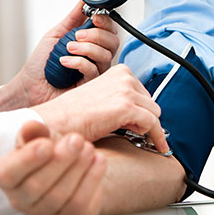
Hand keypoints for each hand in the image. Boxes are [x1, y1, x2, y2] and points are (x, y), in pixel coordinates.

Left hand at [0, 2, 119, 109]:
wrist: (29, 85)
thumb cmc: (41, 63)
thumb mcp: (56, 33)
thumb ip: (73, 18)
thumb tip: (84, 0)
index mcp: (91, 43)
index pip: (109, 30)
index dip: (106, 22)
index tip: (95, 17)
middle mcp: (96, 57)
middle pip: (113, 42)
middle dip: (97, 34)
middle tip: (77, 35)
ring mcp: (94, 72)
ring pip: (105, 55)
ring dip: (86, 48)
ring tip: (68, 48)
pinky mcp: (90, 86)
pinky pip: (93, 70)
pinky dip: (78, 62)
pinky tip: (64, 62)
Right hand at [0, 120, 105, 214]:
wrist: (72, 170)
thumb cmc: (50, 153)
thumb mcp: (41, 138)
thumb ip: (34, 131)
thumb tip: (29, 126)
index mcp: (8, 177)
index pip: (8, 173)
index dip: (26, 160)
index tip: (46, 144)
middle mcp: (21, 200)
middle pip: (36, 186)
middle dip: (60, 160)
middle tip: (77, 139)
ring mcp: (44, 214)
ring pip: (59, 196)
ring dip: (78, 168)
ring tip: (89, 147)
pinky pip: (79, 203)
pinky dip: (91, 179)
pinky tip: (99, 161)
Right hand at [32, 64, 169, 152]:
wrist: (58, 121)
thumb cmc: (74, 114)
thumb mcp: (103, 98)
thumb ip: (122, 99)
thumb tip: (143, 114)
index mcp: (119, 71)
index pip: (145, 93)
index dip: (140, 110)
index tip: (139, 124)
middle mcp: (124, 77)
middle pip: (152, 103)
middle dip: (143, 119)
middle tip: (128, 130)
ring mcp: (125, 90)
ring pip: (155, 114)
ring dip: (145, 128)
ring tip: (125, 133)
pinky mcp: (126, 107)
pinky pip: (152, 124)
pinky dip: (153, 137)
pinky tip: (144, 143)